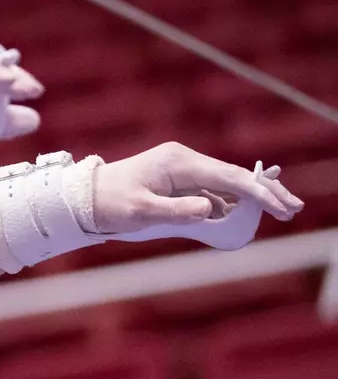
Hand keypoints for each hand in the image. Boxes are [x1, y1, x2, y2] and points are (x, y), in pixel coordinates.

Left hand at [92, 142, 302, 248]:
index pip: (228, 177)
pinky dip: (231, 204)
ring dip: (251, 199)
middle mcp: (184, 162)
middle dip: (265, 192)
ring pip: (226, 185)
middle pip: (233, 176)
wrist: (83, 198)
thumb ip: (175, 212)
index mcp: (178, 163)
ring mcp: (182, 172)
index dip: (258, 193)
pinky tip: (247, 216)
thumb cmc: (108, 204)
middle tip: (293, 208)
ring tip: (280, 211)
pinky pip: (211, 193)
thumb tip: (210, 210)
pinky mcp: (178, 184)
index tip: (281, 207)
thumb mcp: (140, 212)